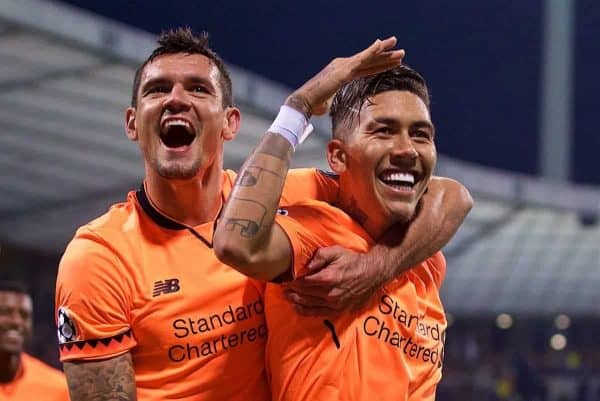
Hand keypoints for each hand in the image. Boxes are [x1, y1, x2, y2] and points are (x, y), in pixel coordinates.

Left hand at [283, 245, 387, 315]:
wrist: (372, 273)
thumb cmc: (353, 261)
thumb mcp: (337, 251)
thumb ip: (320, 256)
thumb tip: (306, 264)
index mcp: (328, 278)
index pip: (304, 282)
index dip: (292, 281)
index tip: (284, 279)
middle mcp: (330, 293)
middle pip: (305, 293)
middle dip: (292, 290)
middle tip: (282, 288)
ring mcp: (335, 303)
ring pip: (310, 304)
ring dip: (296, 300)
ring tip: (287, 297)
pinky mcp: (339, 309)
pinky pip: (319, 313)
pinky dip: (306, 311)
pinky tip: (298, 308)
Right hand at [285, 37, 404, 117]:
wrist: (305, 101)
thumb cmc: (314, 104)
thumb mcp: (328, 103)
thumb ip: (332, 101)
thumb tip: (328, 108)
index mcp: (341, 73)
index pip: (364, 69)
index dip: (378, 65)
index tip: (391, 63)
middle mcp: (342, 65)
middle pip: (369, 61)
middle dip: (385, 56)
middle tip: (400, 52)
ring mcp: (343, 65)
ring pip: (369, 58)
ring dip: (384, 52)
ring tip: (398, 47)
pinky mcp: (344, 69)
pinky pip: (362, 58)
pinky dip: (372, 51)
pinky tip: (382, 45)